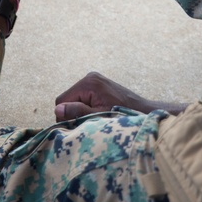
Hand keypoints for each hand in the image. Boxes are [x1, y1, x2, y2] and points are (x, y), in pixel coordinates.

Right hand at [54, 72, 186, 120]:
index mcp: (88, 82)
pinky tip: (97, 113)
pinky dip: (86, 106)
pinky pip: (82, 97)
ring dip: (80, 111)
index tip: (77, 125)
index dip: (65, 116)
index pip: (61, 100)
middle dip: (73, 112)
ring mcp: (94, 79)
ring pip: (74, 99)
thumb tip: (58, 110)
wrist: (143, 111)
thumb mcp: (98, 116)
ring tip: (95, 118)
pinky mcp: (98, 84)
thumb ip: (77, 111)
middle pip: (67, 99)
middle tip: (88, 122)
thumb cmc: (122, 115)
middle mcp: (90, 77)